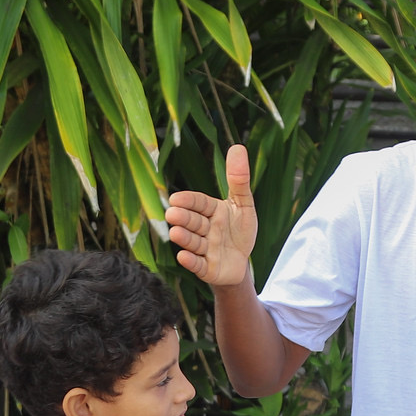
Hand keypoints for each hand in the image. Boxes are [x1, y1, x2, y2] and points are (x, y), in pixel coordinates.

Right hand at [165, 143, 257, 288]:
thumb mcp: (243, 204)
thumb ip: (239, 179)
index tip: (176, 198)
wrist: (241, 263)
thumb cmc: (239, 232)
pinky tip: (183, 256)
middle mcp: (205, 229)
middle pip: (194, 222)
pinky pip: (197, 264)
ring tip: (175, 232)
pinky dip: (190, 261)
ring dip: (185, 238)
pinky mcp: (206, 268)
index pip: (200, 203)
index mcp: (212, 211)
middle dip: (184, 218)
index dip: (189, 201)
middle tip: (172, 214)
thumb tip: (238, 147)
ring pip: (194, 242)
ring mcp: (204, 249)